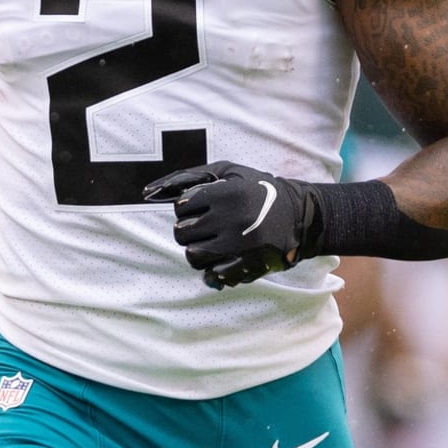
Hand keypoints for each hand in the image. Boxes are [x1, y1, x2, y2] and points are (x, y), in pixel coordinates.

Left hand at [144, 161, 320, 288]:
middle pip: (182, 232)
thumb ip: (188, 177)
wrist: (300, 215)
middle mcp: (231, 219)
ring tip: (210, 242)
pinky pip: (212, 275)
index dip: (186, 208)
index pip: (181, 207)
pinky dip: (211, 270)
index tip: (199, 207)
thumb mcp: (227, 171)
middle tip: (204, 226)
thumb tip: (147, 192)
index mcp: (226, 193)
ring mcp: (239, 245)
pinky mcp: (248, 266)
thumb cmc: (256, 189)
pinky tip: (221, 259)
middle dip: (188, 229)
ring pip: (192, 255)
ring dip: (196, 250)